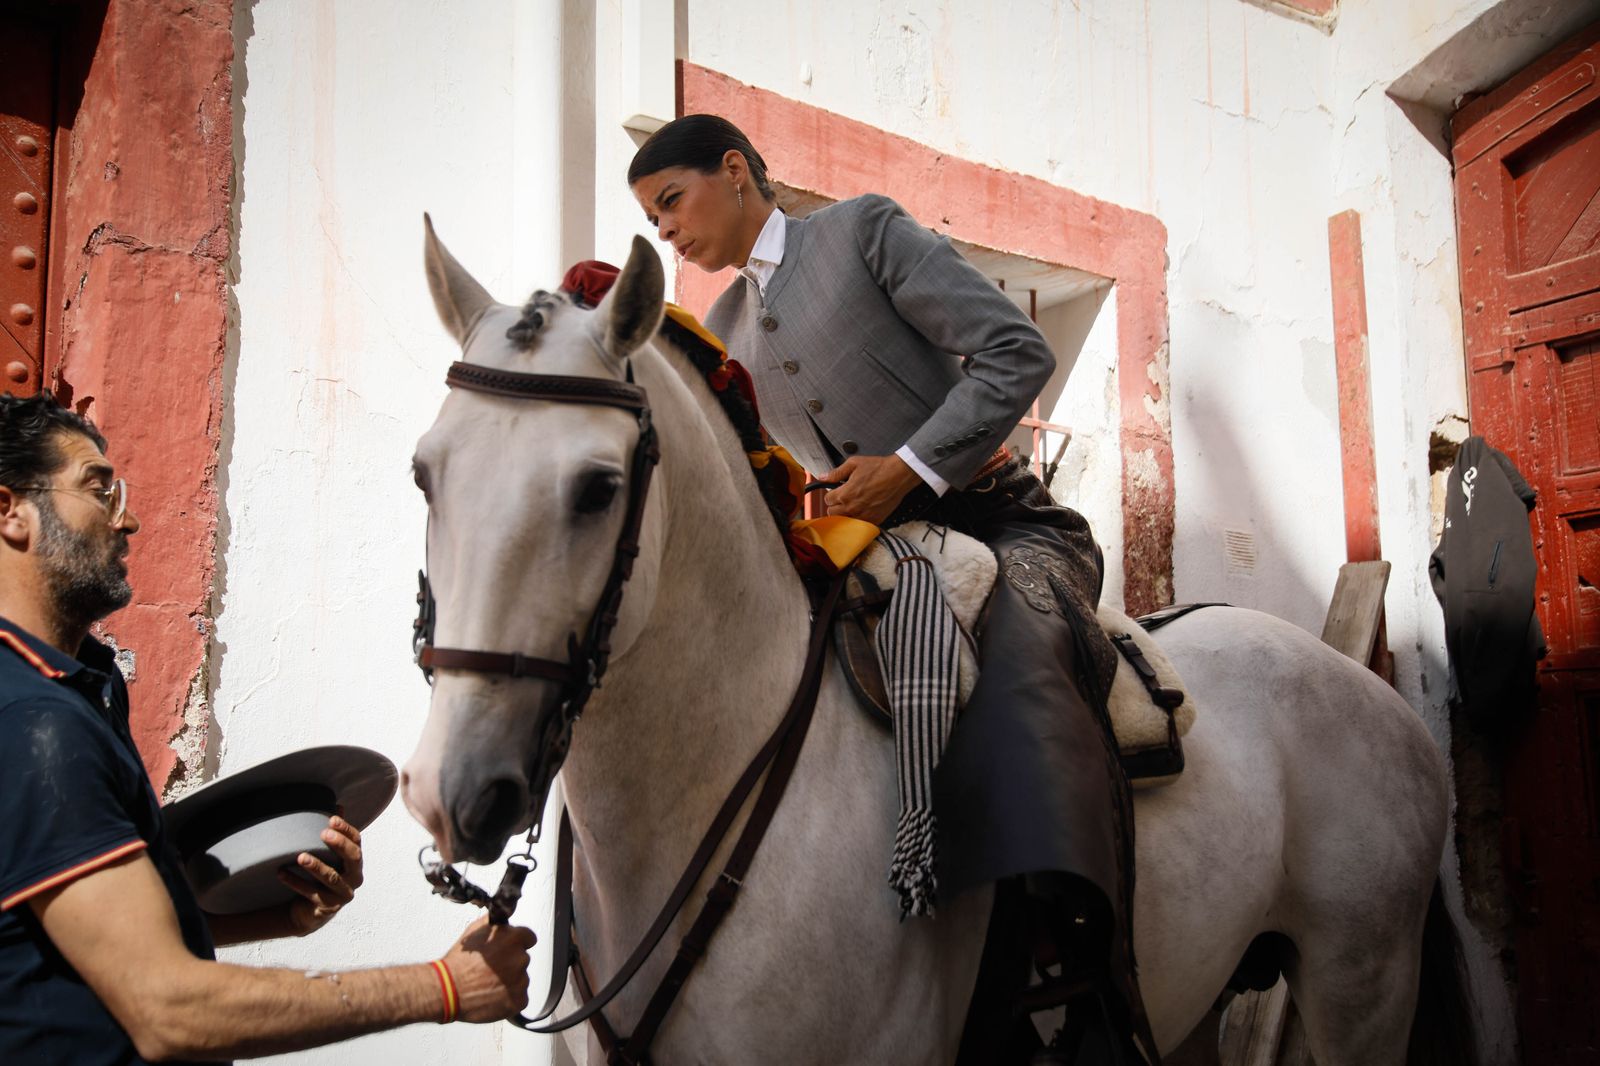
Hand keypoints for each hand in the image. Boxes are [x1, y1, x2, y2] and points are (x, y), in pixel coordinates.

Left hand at [278, 814, 363, 936]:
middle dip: (339, 845)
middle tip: (323, 833)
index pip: (357, 841)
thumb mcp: (329, 854)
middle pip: (353, 858)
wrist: (312, 909)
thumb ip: (334, 834)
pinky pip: (311, 893)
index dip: (346, 829)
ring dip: (316, 866)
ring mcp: (342, 894)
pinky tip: (281, 873)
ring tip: (300, 857)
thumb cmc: (323, 874)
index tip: (331, 818)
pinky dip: (296, 882)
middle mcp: (354, 877)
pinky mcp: (327, 906)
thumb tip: (337, 806)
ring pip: (332, 878)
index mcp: (356, 861)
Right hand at [442, 915, 535, 1022]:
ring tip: (488, 984)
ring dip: (510, 981)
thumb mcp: (475, 931)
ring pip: (521, 979)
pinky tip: (492, 996)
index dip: (518, 943)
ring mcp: (521, 981)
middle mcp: (520, 958)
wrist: (448, 989)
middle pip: (522, 959)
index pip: (529, 938)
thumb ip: (495, 924)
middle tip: (492, 969)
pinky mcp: (518, 1000)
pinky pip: (519, 997)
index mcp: (513, 938)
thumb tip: (504, 920)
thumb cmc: (458, 962)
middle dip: (510, 962)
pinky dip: (509, 998)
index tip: (509, 949)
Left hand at [821, 454, 923, 525]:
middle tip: (843, 498)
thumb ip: (836, 472)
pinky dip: (858, 519)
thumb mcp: (854, 463)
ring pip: (844, 521)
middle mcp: (853, 507)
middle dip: (835, 505)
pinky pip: (859, 525)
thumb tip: (823, 477)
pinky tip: (862, 510)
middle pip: (833, 513)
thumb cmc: (878, 468)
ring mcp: (864, 515)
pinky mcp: (875, 520)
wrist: (899, 475)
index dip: (831, 494)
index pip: (827, 500)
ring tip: (852, 504)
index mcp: (845, 493)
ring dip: (845, 514)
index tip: (837, 491)